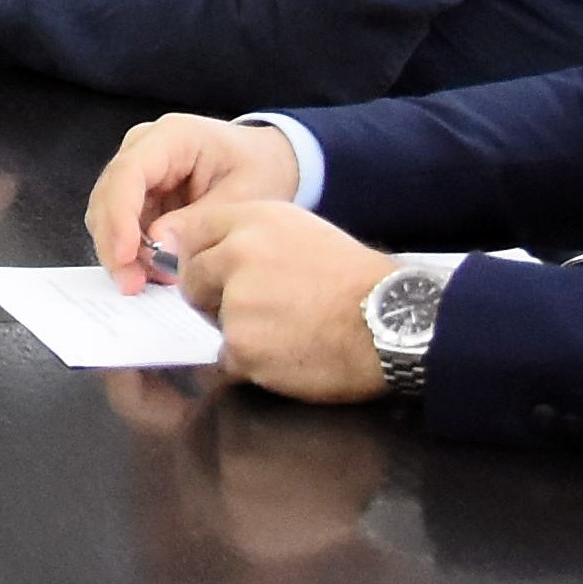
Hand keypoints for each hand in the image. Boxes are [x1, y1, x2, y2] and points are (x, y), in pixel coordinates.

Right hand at [86, 114, 297, 290]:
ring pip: (107, 215)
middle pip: (108, 196)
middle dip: (114, 243)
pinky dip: (132, 254)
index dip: (119, 216)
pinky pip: (122, 228)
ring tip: (147, 283)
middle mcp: (144, 149)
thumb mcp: (244, 194)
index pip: (129, 173)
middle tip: (131, 284)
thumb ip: (198, 220)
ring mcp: (138, 173)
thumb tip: (157, 244)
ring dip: (120, 253)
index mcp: (172, 136)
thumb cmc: (259, 168)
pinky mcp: (139, 196)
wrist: (268, 161)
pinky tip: (149, 275)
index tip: (125, 255)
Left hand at [160, 198, 396, 398]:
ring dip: (238, 332)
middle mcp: (237, 253)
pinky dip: (251, 363)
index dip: (203, 258)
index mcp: (254, 220)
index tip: (214, 275)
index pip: (194, 233)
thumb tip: (208, 255)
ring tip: (285, 331)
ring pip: (212, 322)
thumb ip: (252, 237)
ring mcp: (236, 302)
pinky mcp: (241, 346)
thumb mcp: (303, 232)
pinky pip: (227, 359)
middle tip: (258, 309)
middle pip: (192, 280)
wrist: (390, 321)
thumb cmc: (356, 279)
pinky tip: (288, 355)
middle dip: (213, 298)